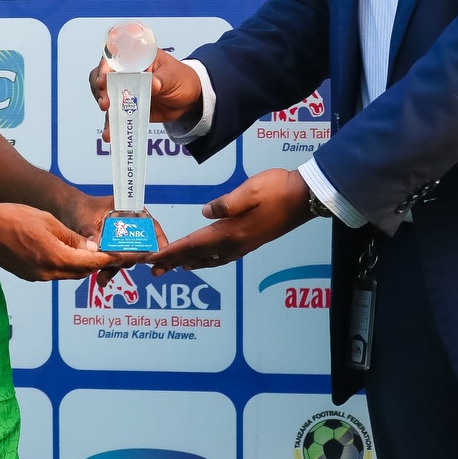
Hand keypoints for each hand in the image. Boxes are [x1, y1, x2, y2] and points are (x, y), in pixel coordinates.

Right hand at [0, 201, 119, 281]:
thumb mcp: (48, 222)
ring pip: (67, 274)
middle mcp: (47, 272)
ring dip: (80, 265)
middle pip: (81, 272)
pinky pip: (53, 273)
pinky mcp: (28, 275)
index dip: (108, 259)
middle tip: (110, 252)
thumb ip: (71, 238)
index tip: (122, 256)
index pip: (90, 263)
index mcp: (55, 257)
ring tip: (90, 251)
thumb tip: (90, 248)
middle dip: (96, 263)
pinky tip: (66, 252)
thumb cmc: (14, 218)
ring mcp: (36, 276)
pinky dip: (64, 265)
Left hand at [53, 190, 169, 285]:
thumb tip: (96, 245)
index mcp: (130, 212)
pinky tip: (100, 279)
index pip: (151, 225)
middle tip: (126, 266)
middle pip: (139, 245)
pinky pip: (113, 262)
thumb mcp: (85, 217)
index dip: (158, 240)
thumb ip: (91, 231)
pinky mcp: (110, 251)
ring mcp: (120, 241)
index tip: (159, 254)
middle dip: (134, 260)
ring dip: (116, 268)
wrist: (67, 213)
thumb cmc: (80, 208)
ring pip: (125, 257)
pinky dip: (107, 270)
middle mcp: (128, 228)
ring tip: (102, 279)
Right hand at [89, 49, 203, 139]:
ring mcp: (126, 91)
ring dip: (104, 110)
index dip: (104, 68)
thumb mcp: (173, 76)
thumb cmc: (182, 79)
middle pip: (102, 78)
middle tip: (105, 103)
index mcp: (136, 59)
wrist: (190, 99)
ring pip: (106, 98)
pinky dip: (112, 125)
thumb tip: (153, 83)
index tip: (103, 81)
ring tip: (108, 123)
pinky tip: (110, 135)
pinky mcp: (129, 108)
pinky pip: (116, 116)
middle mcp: (126, 73)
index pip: (114, 59)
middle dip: (99, 90)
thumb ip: (162, 80)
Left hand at [152, 167, 311, 272]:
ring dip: (190, 262)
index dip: (173, 251)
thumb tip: (204, 213)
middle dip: (175, 261)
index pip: (194, 244)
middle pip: (198, 255)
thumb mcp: (250, 190)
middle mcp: (236, 244)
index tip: (154, 259)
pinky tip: (204, 258)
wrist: (304, 197)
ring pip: (210, 259)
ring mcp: (244, 245)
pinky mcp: (251, 242)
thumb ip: (226, 204)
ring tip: (175, 266)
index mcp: (232, 232)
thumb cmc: (277, 189)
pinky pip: (222, 256)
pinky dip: (207, 260)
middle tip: (154, 269)